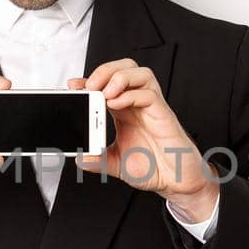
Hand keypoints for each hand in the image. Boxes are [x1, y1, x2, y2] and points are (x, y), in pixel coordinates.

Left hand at [69, 59, 219, 219]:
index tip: (73, 86)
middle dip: (105, 71)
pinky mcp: (163, 115)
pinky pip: (150, 94)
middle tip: (89, 86)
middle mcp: (137, 104)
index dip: (90, 80)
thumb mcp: (115, 164)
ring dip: (118, 77)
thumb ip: (97, 160)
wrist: (175, 181)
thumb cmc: (153, 167)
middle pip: (125, 68)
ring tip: (103, 92)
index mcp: (124, 111)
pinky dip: (131, 95)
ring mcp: (151, 107)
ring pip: (140, 73)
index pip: (107, 83)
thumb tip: (79, 157)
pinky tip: (116, 105)